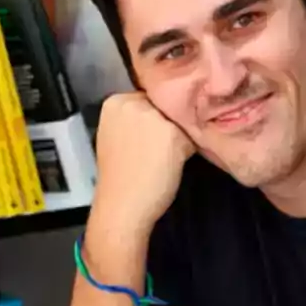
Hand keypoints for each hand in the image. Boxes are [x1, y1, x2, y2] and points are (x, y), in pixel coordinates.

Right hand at [92, 93, 194, 236]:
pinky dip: (186, 152)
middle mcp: (133, 102)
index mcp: (115, 101)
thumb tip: (165, 115)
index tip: (150, 139)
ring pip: (178, 121)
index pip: (148, 99)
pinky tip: (172, 166)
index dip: (154, 119)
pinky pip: (190, 137)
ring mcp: (153, 116)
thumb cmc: (120, 176)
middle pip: (164, 107)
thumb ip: (137, 120)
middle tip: (159, 151)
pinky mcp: (172, 134)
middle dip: (167, 125)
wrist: (121, 206)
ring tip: (166, 160)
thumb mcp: (119, 136)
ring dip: (179, 138)